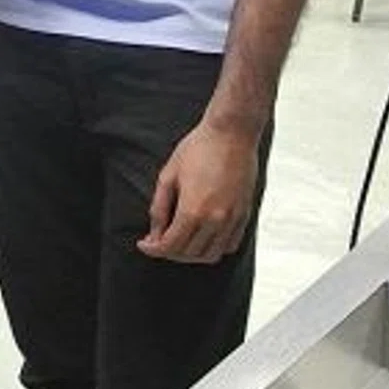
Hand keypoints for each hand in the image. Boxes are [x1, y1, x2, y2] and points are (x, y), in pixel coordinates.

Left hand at [138, 120, 260, 263]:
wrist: (231, 134)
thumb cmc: (199, 148)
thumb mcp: (169, 175)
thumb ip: (160, 207)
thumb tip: (154, 232)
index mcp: (193, 210)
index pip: (170, 246)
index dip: (153, 249)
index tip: (144, 245)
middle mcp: (215, 220)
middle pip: (189, 254)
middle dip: (169, 252)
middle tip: (158, 242)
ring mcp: (232, 219)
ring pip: (210, 255)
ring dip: (191, 255)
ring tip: (179, 243)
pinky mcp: (244, 215)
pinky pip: (230, 245)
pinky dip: (214, 249)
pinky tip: (202, 238)